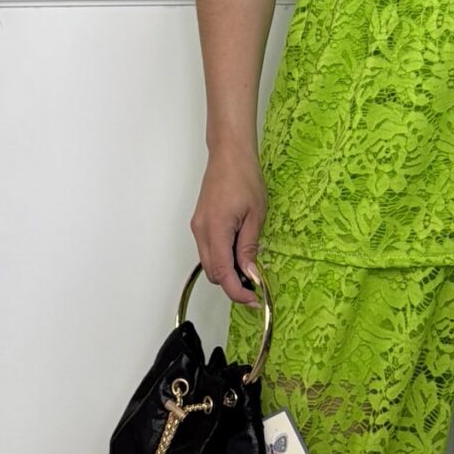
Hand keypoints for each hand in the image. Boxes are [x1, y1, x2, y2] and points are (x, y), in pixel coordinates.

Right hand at [191, 147, 268, 303]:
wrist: (229, 154)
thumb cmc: (245, 178)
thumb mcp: (255, 215)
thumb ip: (249, 247)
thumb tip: (249, 273)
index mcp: (216, 231)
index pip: (222, 274)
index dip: (237, 292)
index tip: (253, 299)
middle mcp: (201, 232)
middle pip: (213, 273)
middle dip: (232, 284)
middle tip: (255, 283)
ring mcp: (198, 227)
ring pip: (209, 262)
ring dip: (227, 270)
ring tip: (249, 266)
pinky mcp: (199, 222)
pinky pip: (208, 249)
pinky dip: (222, 257)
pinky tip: (238, 251)